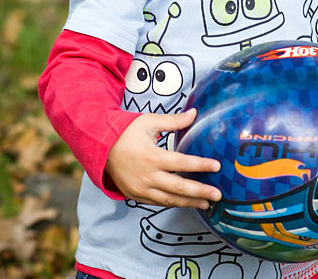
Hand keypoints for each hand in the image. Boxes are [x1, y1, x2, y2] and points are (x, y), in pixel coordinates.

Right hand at [106, 109, 221, 208]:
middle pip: (179, 187)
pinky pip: (157, 202)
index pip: (182, 163)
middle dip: (200, 192)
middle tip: (218, 195)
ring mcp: (140, 188)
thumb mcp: (148, 122)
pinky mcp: (134, 195)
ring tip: (206, 204)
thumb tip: (195, 114)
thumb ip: (173, 121)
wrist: (99, 146)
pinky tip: (184, 202)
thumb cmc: (125, 132)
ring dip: (189, 203)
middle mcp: (147, 175)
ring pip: (169, 200)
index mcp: (152, 156)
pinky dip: (172, 203)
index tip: (217, 166)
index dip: (201, 165)